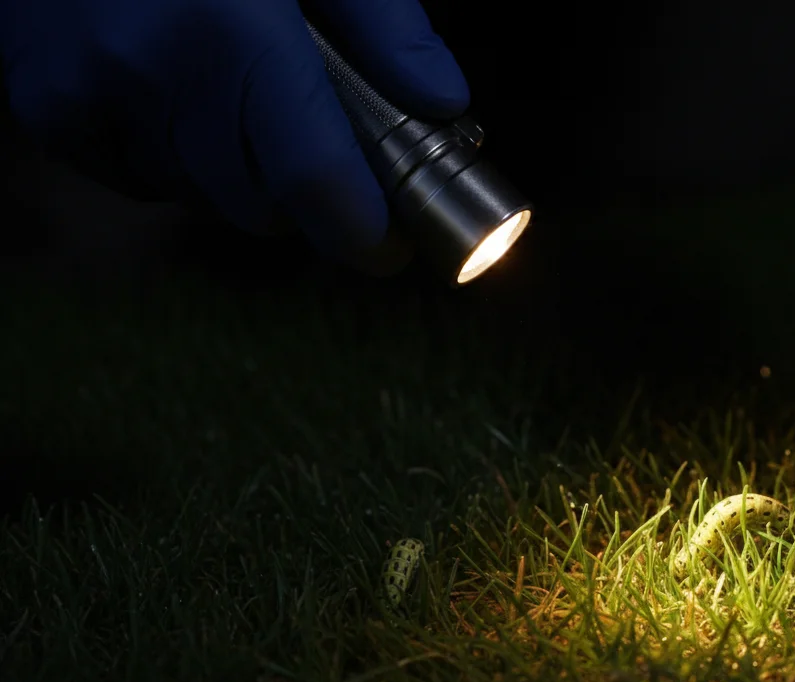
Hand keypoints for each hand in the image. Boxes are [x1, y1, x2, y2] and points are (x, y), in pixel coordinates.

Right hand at [1, 0, 468, 263]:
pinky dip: (170, 157)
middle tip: (312, 139)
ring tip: (234, 92)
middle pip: (260, 206)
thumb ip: (383, 23)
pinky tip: (172, 91)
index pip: (313, 182)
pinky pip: (139, 178)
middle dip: (298, 191)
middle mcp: (155, 73)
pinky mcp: (48, 109)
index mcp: (232, 29)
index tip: (389, 245)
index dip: (362, 232)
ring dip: (233, 172)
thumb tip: (445, 102)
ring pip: (201, 197)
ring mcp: (88, 96)